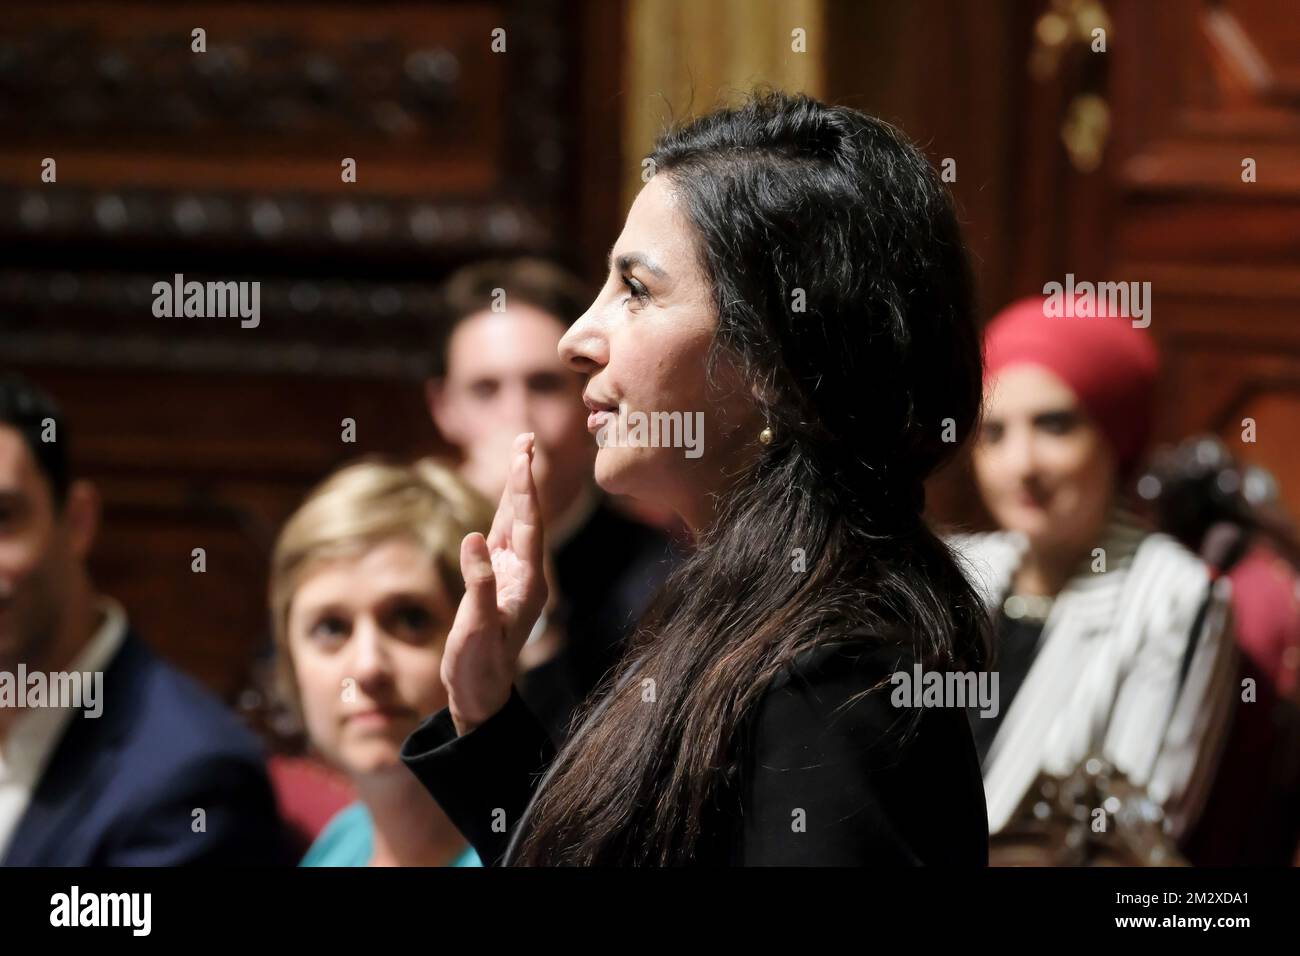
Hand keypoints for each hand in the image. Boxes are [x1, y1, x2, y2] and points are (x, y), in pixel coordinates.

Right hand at [442, 432, 547, 734]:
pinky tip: (505, 498)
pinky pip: (502, 539)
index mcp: (528, 582)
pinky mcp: (499, 582)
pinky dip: (503, 513)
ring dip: (516, 490)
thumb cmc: (479, 665)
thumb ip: (479, 582)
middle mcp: (525, 574)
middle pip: (526, 516)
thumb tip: (474, 538)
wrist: (481, 693)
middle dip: (525, 477)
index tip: (525, 456)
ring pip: (515, 524)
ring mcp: (513, 577)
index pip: (528, 525)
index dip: (525, 489)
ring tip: (521, 455)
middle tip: (526, 439)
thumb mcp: (477, 627)